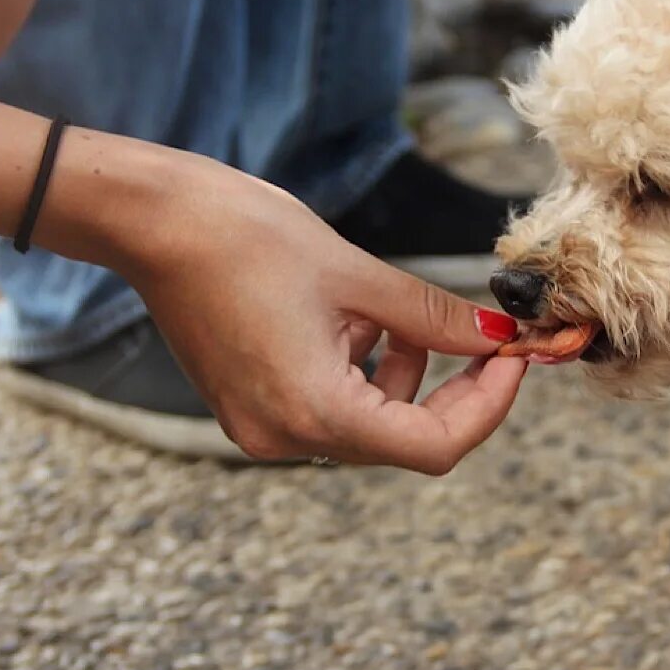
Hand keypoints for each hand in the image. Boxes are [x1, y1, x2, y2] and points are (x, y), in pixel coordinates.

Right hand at [114, 155, 526, 472]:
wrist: (154, 222)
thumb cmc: (247, 236)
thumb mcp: (360, 278)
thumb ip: (437, 318)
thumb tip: (501, 338)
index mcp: (316, 411)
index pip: (435, 446)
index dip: (488, 406)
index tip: (515, 359)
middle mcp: (286, 437)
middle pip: (404, 440)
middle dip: (454, 391)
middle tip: (489, 340)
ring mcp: (262, 429)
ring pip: (370, 425)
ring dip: (407, 378)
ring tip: (398, 316)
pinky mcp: (249, 410)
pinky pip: (330, 410)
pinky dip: (363, 374)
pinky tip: (356, 323)